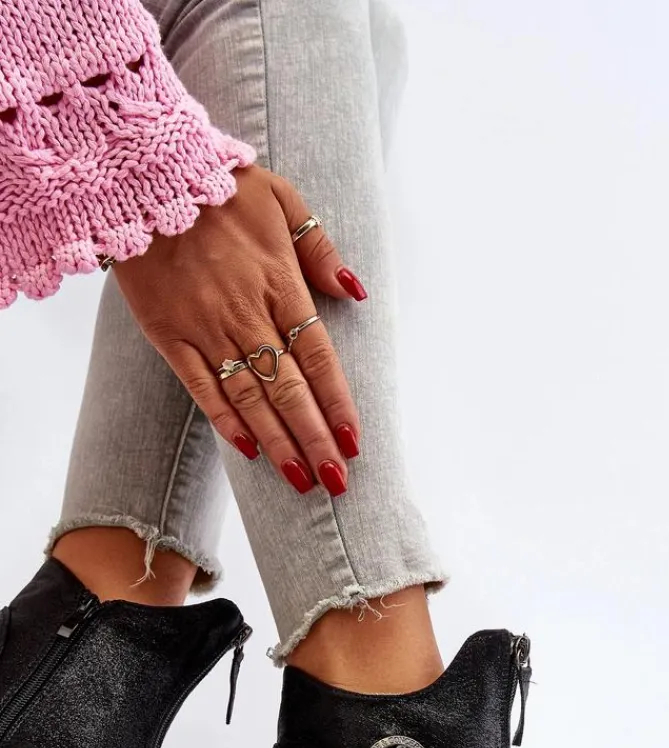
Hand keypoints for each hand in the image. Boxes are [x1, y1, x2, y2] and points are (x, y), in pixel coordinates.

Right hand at [113, 165, 367, 495]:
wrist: (143, 175)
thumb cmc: (219, 187)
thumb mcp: (282, 198)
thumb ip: (319, 247)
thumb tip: (352, 290)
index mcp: (280, 284)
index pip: (318, 356)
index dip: (338, 401)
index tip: (354, 441)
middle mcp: (247, 314)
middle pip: (290, 389)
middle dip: (316, 439)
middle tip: (336, 481)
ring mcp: (206, 329)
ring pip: (250, 397)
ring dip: (278, 442)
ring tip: (300, 480)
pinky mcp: (169, 335)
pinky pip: (200, 387)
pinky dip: (224, 420)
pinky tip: (247, 450)